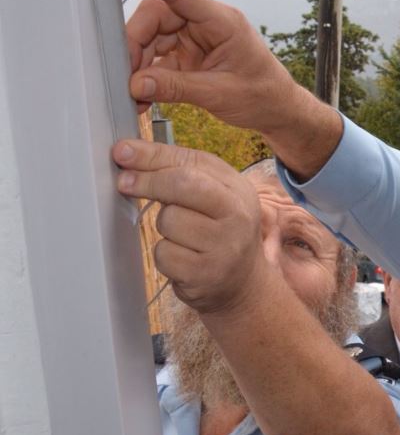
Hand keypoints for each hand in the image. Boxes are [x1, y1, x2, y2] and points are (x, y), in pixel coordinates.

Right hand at [103, 0, 343, 178]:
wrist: (277, 109)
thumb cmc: (262, 95)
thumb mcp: (220, 94)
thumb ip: (177, 88)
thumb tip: (137, 84)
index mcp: (221, 21)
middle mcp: (205, 23)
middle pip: (155, 17)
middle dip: (135, 43)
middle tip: (126, 75)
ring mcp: (195, 38)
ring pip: (151, 38)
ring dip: (138, 64)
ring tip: (135, 94)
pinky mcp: (188, 55)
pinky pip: (157, 57)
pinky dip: (147, 75)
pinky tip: (142, 95)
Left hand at [113, 138, 274, 316]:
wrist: (242, 282)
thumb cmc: (218, 231)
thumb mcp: (211, 194)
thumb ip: (176, 169)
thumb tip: (127, 152)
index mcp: (238, 190)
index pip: (193, 164)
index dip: (152, 157)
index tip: (122, 153)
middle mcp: (238, 216)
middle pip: (183, 185)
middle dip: (148, 181)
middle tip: (125, 183)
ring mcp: (224, 247)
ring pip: (168, 221)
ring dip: (163, 227)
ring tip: (182, 236)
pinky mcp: (206, 274)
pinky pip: (164, 254)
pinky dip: (165, 255)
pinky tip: (183, 258)